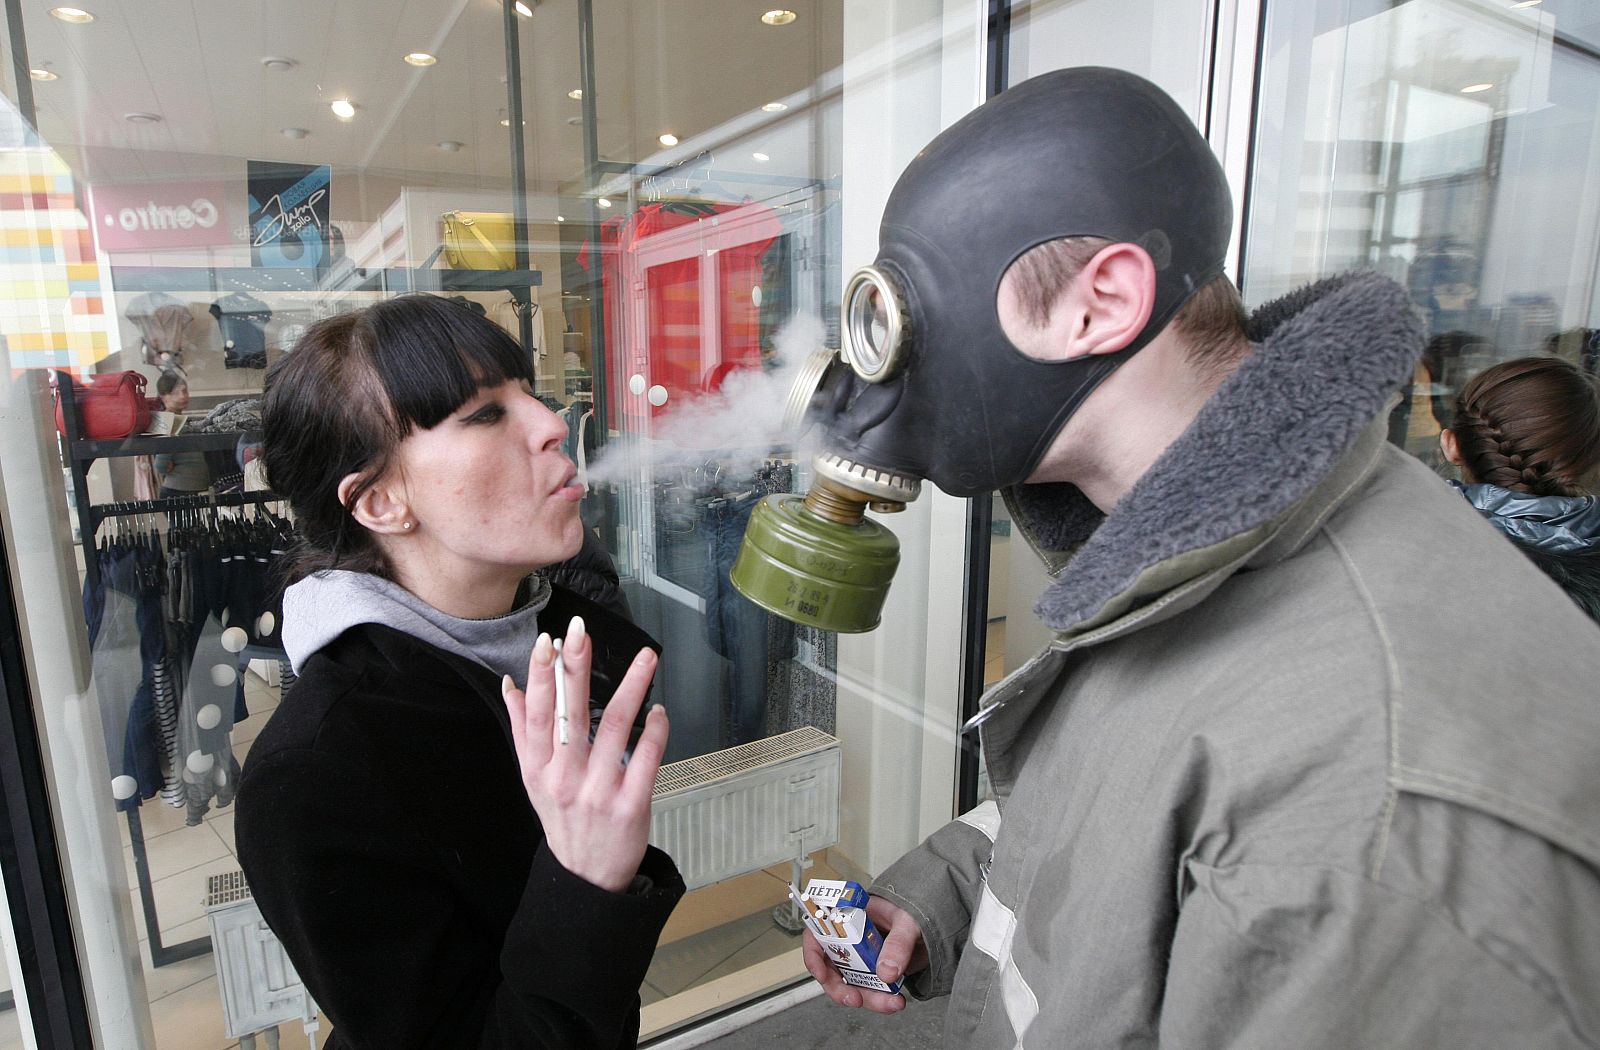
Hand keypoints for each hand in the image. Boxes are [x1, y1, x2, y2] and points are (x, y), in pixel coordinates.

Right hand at [501, 616, 668, 892]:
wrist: (587, 878)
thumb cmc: (563, 818)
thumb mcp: (534, 779)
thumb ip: (523, 731)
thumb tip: (511, 684)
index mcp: (539, 768)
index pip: (536, 715)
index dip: (540, 676)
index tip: (548, 640)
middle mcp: (565, 778)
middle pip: (570, 714)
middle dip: (575, 668)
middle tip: (582, 631)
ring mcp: (599, 791)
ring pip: (616, 727)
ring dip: (632, 687)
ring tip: (646, 657)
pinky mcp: (632, 805)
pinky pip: (647, 758)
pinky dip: (655, 730)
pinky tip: (659, 710)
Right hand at [803, 895, 926, 1012]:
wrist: (932, 924)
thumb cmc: (914, 911)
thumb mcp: (907, 921)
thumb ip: (898, 943)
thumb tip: (886, 971)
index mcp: (849, 915)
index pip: (818, 932)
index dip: (813, 954)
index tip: (821, 974)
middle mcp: (850, 938)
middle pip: (831, 967)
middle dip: (842, 989)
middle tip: (857, 1000)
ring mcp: (861, 957)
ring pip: (850, 984)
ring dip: (868, 999)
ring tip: (891, 1003)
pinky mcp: (873, 972)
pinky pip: (868, 990)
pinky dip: (879, 1000)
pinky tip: (895, 1001)